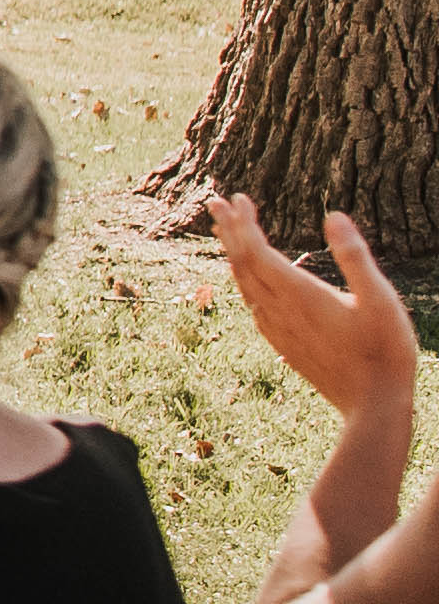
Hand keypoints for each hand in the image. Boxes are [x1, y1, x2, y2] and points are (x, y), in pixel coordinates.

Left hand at [221, 196, 420, 443]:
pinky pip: (253, 306)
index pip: (256, 250)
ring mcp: (279, 329)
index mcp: (299, 294)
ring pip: (244, 285)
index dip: (242, 223)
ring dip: (233, 254)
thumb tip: (333, 215)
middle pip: (242, 263)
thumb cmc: (385, 351)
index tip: (236, 198)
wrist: (374, 405)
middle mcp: (280, 310)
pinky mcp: (284, 344)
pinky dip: (244, 282)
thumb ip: (355, 256)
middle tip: (216, 203)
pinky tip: (248, 281)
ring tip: (227, 233)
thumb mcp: (380, 298)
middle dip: (229, 231)